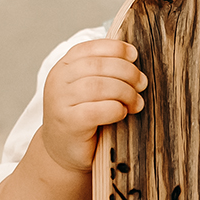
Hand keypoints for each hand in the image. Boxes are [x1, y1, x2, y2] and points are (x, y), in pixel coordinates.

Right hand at [39, 39, 145, 173]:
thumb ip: (103, 72)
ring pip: (97, 86)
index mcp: (63, 67)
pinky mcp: (68, 123)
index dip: (115, 48)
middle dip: (126, 72)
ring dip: (124, 92)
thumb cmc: (83, 117)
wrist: (63, 151)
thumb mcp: (89, 89)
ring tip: (137, 102)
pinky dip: (115, 109)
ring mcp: (59, 102)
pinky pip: (96, 111)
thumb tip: (134, 57)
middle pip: (97, 66)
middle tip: (142, 84)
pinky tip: (122, 113)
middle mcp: (58, 81)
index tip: (134, 56)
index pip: (89, 48)